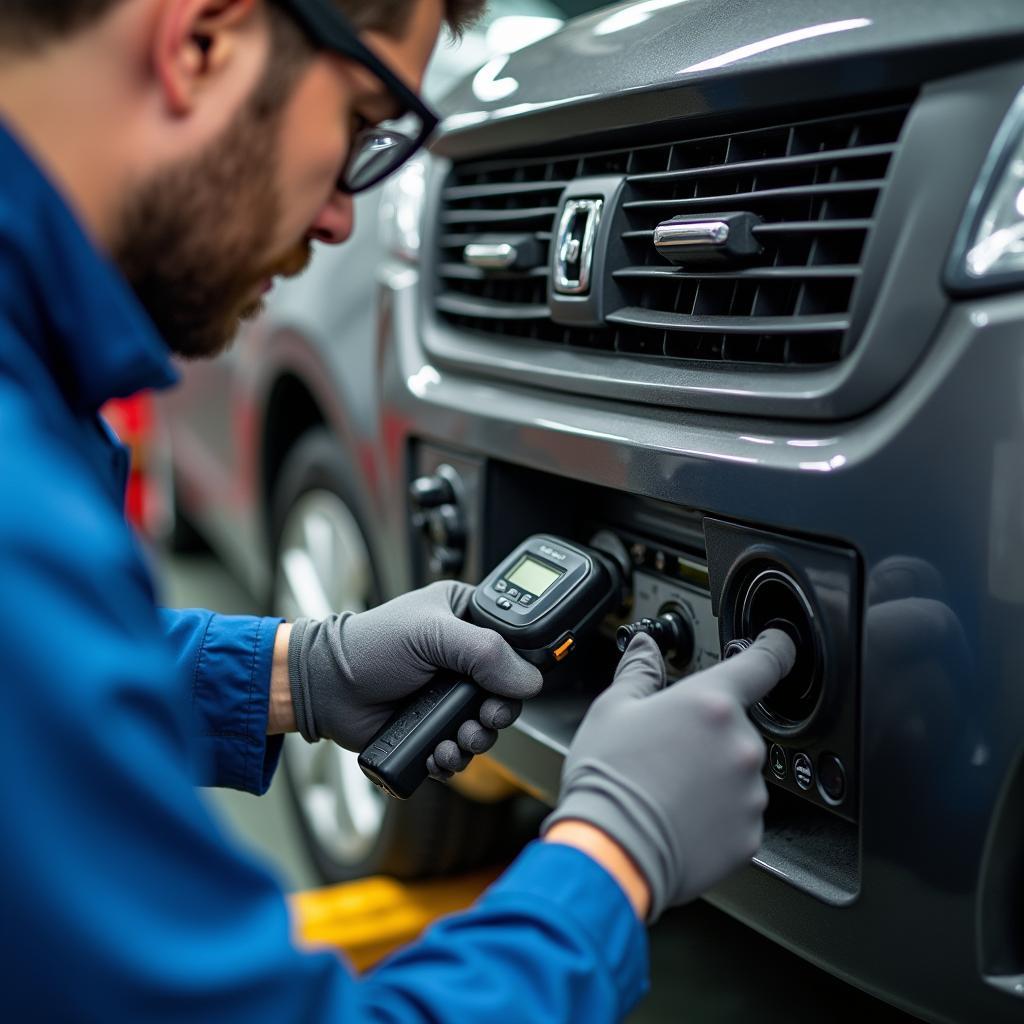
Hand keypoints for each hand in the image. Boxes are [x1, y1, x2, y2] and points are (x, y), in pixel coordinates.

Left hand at [287, 581, 542, 778]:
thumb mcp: (432, 633)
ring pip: (485, 728)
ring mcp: (447, 696)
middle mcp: (462, 660)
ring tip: (456, 741)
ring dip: (476, 741)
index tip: (508, 688)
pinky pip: (459, 752)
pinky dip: (453, 759)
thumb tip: (528, 679)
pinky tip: (438, 753)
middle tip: (482, 719)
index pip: (514, 645)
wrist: (325, 688)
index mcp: (466, 621)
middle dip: (497, 714)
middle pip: (505, 693)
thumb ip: (485, 651)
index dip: (518, 670)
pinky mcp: (432, 728)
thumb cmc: (369, 646)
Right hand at [542, 628, 795, 920]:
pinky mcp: (750, 834)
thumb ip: (639, 671)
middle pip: (735, 727)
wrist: (611, 851)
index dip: (774, 648)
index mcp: (711, 704)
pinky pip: (738, 813)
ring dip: (713, 775)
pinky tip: (681, 816)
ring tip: (669, 788)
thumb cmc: (609, 778)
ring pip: (737, 772)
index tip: (779, 644)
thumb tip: (645, 647)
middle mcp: (741, 745)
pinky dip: (716, 814)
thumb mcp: (613, 710)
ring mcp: (749, 792)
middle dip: (708, 733)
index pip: (760, 664)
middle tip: (668, 749)